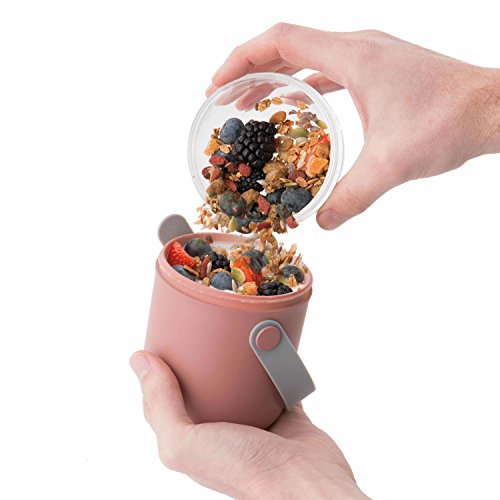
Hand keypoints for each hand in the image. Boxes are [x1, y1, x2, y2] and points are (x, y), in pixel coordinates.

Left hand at [130, 351, 368, 499]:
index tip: (165, 337)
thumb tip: (139, 361)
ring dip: (239, 358)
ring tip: (232, 330)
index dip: (165, 368)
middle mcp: (223, 428)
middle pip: (208, 382)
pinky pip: (276, 378)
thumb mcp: (185, 443)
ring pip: (242, 379)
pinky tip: (268, 344)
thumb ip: (160, 405)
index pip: (171, 396)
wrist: (304, 482)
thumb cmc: (245, 472)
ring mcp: (256, 418)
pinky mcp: (284, 410)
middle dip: (203, 357)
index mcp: (195, 437)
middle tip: (201, 327)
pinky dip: (273, 362)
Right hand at [207, 24, 499, 229]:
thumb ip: (351, 196)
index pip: (280, 41)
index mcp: (353, 56)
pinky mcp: (379, 70)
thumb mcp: (392, 164)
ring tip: (253, 102)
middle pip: (287, 45)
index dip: (241, 59)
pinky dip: (305, 84)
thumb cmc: (450, 122)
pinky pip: (329, 69)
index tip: (218, 85)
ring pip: (308, 56)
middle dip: (251, 70)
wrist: (494, 109)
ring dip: (276, 76)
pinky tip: (298, 106)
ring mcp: (370, 56)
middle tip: (226, 100)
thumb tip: (321, 223)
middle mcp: (358, 47)